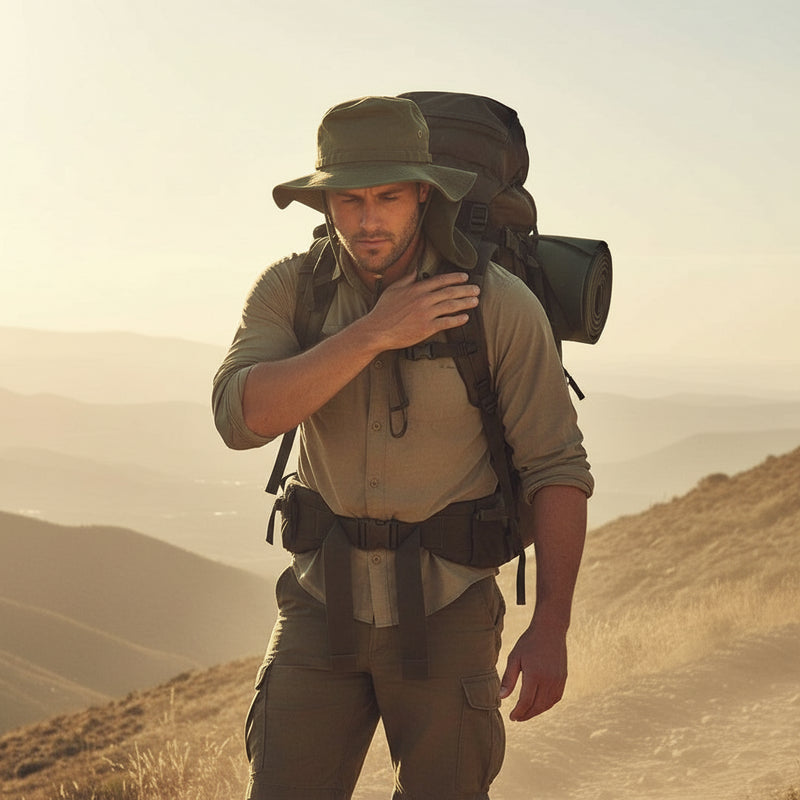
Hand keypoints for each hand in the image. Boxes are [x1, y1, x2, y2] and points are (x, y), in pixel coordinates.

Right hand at [360, 270, 478, 350]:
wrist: (377, 330)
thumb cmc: (383, 310)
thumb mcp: (393, 289)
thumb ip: (406, 279)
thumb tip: (415, 270)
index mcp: (416, 289)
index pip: (440, 280)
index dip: (455, 278)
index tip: (465, 277)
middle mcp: (423, 300)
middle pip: (449, 292)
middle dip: (465, 290)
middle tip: (476, 289)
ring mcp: (426, 314)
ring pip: (451, 306)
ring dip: (465, 303)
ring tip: (475, 301)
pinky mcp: (426, 328)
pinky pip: (446, 323)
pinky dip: (457, 320)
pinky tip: (465, 318)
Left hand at [499, 621, 567, 721]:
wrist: (550, 630)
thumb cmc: (528, 643)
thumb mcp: (514, 658)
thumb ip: (508, 679)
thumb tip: (501, 697)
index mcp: (534, 675)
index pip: (526, 702)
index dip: (518, 712)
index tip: (512, 717)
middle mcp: (548, 680)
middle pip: (537, 706)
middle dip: (527, 715)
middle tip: (517, 718)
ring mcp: (558, 680)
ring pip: (547, 704)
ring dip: (537, 711)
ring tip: (526, 713)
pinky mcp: (563, 678)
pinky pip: (556, 698)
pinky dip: (547, 705)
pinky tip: (539, 705)